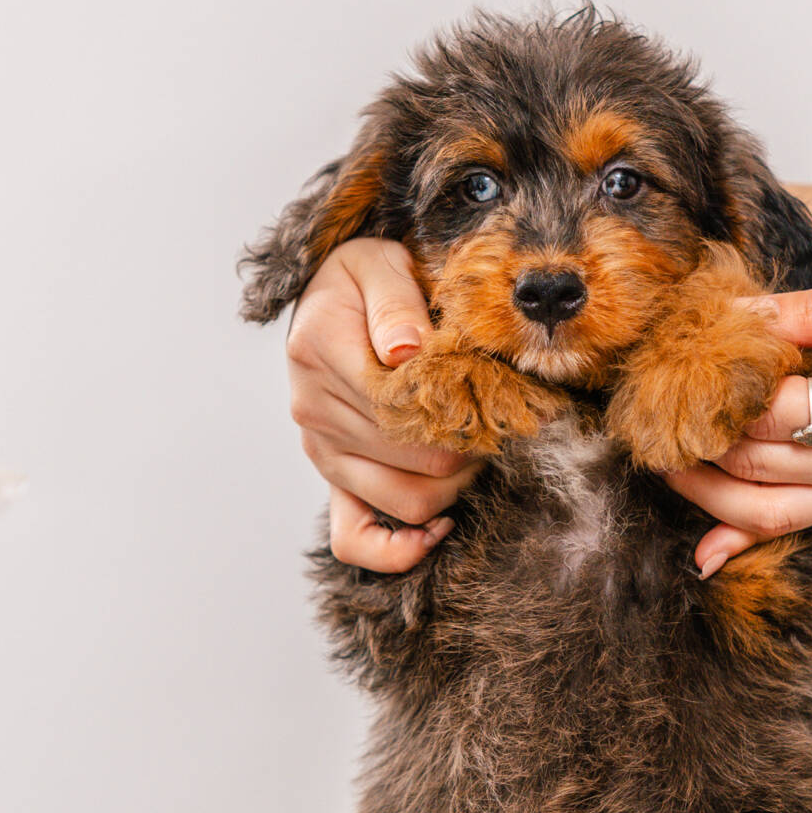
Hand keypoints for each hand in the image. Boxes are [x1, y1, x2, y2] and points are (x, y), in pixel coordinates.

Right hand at [286, 239, 480, 571]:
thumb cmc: (365, 279)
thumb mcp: (379, 263)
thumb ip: (394, 301)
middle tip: (500, 420)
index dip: (458, 408)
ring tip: (478, 451)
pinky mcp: (331, 476)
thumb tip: (407, 350)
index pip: (399, 403)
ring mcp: (319, 449)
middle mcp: (312, 407)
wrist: (329, 298)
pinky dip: (399, 548)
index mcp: (319, 349)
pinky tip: (439, 526)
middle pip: (413, 457)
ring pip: (404, 498)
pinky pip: (355, 538)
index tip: (492, 390)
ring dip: (455, 483)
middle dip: (469, 444)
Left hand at [665, 276, 811, 575]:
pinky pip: (798, 526)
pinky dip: (744, 541)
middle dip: (693, 439)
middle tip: (644, 411)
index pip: (772, 409)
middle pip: (755, 460)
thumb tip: (744, 312)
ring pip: (766, 506)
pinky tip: (704, 554)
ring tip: (657, 464)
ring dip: (703, 491)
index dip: (716, 392)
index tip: (675, 363)